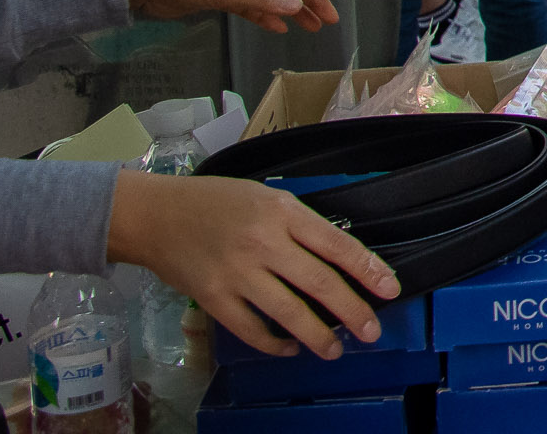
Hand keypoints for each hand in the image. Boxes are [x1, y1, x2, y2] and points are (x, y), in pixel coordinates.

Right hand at [106, 170, 397, 357]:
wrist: (157, 215)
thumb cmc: (217, 202)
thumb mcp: (267, 198)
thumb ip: (299, 225)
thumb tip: (336, 258)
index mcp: (284, 213)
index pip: (337, 245)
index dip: (368, 269)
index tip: (389, 289)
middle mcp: (265, 243)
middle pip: (320, 282)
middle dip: (352, 310)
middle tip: (372, 331)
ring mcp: (238, 274)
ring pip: (288, 311)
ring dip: (317, 335)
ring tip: (335, 349)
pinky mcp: (214, 298)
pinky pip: (251, 328)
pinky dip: (273, 343)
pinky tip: (289, 347)